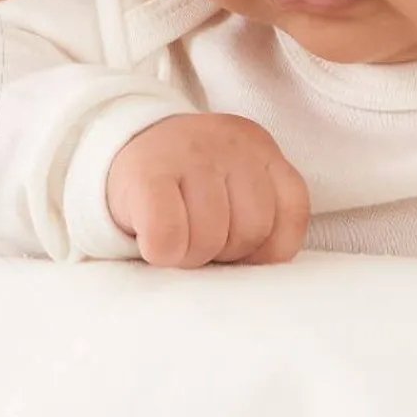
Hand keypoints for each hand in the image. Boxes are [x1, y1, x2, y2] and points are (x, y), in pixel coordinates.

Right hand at [106, 114, 308, 267]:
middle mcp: (232, 145)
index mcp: (262, 150)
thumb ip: (262, 216)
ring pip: (210, 237)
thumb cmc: (190, 183)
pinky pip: (168, 236)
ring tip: (178, 239)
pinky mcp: (148, 173)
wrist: (124, 143)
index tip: (241, 250)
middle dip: (227, 253)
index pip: (292, 211)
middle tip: (201, 242)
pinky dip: (163, 253)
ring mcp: (191, 154)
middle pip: (252, 229)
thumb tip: (262, 273)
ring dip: (192, 256)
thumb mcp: (237, 185)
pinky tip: (154, 240)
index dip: (268, 248)